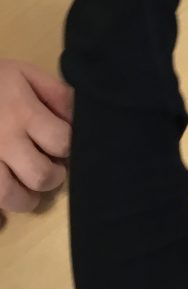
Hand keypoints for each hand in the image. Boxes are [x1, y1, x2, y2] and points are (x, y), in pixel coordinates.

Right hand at [0, 59, 71, 212]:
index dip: (69, 147)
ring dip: (25, 200)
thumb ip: (56, 94)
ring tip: (29, 192)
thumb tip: (78, 118)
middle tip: (52, 172)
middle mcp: (3, 141)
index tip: (64, 147)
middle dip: (53, 177)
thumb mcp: (26, 74)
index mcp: (23, 114)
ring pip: (7, 196)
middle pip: (39, 175)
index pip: (61, 142)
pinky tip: (2, 214)